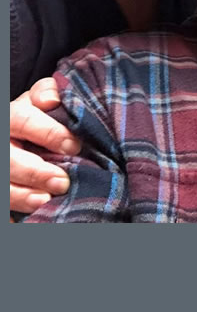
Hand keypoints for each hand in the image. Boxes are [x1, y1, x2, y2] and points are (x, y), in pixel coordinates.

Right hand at [9, 77, 76, 212]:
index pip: (21, 120)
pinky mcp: (3, 189)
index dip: (47, 132)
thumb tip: (52, 100)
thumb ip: (47, 94)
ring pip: (2, 186)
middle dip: (34, 172)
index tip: (74, 145)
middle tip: (62, 181)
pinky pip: (3, 208)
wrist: (20, 138)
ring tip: (45, 200)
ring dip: (21, 196)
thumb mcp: (39, 102)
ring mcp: (0, 172)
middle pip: (7, 160)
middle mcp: (0, 145)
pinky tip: (26, 217)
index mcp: (9, 118)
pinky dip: (12, 213)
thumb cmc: (37, 118)